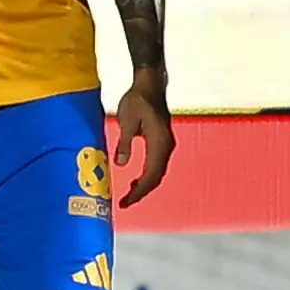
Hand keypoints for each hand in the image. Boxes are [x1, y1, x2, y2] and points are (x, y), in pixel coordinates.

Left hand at [110, 73, 176, 208]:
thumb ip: (125, 142)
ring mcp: (167, 144)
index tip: (126, 202)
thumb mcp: (126, 120)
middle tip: (125, 203)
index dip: (139, 192)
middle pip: (156, 177)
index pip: (151, 175)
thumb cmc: (136, 100)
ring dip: (145, 185)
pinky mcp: (163, 142)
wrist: (150, 85)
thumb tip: (122, 165)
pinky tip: (136, 179)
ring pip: (158, 172)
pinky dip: (148, 175)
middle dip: (142, 193)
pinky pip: (157, 164)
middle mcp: (167, 146)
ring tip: (128, 195)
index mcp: (159, 143)